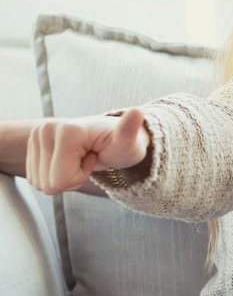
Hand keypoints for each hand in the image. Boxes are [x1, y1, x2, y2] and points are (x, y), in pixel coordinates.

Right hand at [25, 109, 149, 193]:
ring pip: (39, 182)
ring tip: (80, 159)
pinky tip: (70, 160)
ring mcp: (36, 135)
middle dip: (70, 178)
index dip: (79, 177)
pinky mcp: (31, 143)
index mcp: (65, 130)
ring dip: (62, 177)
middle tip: (87, 159)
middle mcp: (45, 129)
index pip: (59, 180)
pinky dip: (53, 174)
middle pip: (47, 183)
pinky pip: (35, 178)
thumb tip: (137, 112)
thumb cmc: (122, 144)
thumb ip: (130, 130)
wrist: (111, 138)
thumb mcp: (128, 142)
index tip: (94, 158)